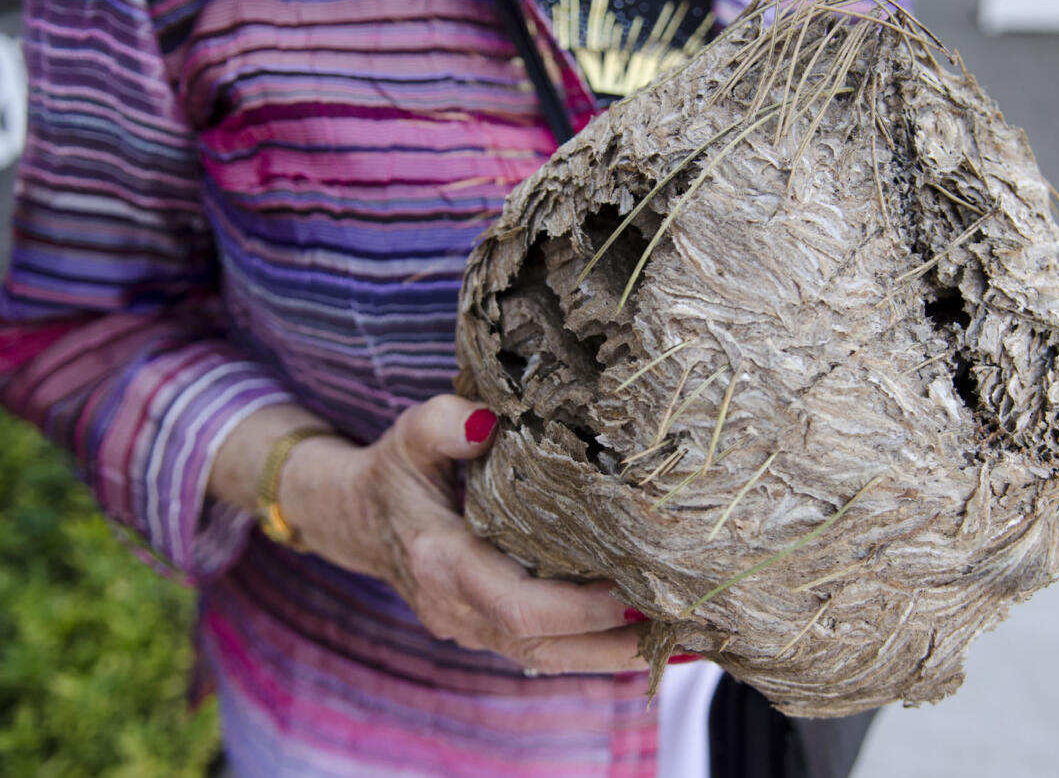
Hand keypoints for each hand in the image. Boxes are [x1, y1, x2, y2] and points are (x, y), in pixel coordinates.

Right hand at [281, 395, 646, 674]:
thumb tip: (486, 422)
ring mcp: (469, 627)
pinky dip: (595, 648)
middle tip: (680, 618)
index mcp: (438, 560)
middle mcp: (455, 607)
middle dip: (612, 639)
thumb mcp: (408, 435)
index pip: (514, 604)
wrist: (357, 519)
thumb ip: (440, 424)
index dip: (576, 607)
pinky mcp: (487, 631)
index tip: (632, 591)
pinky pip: (545, 651)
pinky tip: (646, 638)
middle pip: (542, 643)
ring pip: (548, 657)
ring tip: (680, 637)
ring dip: (613, 653)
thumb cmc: (395, 472)